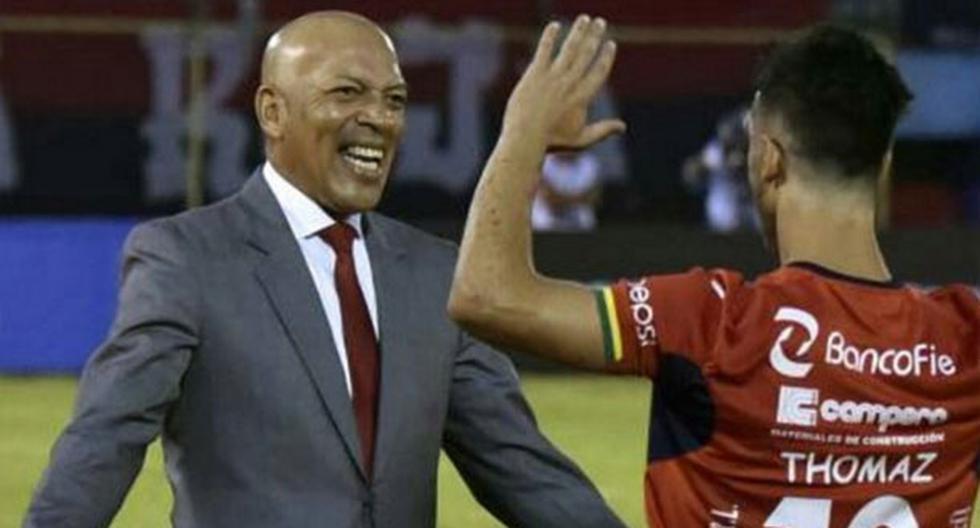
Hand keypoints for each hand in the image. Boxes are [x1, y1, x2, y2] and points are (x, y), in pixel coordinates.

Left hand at [503, 15, 625, 150]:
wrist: (525, 138)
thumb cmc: (553, 142)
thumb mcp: (581, 139)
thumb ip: (603, 130)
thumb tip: (623, 127)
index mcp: (583, 97)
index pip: (599, 71)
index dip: (606, 56)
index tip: (610, 44)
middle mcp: (570, 83)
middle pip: (586, 54)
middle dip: (595, 36)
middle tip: (600, 22)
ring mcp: (553, 77)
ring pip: (569, 49)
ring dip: (578, 31)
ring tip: (584, 18)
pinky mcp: (535, 74)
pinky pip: (544, 50)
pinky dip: (550, 37)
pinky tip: (555, 25)